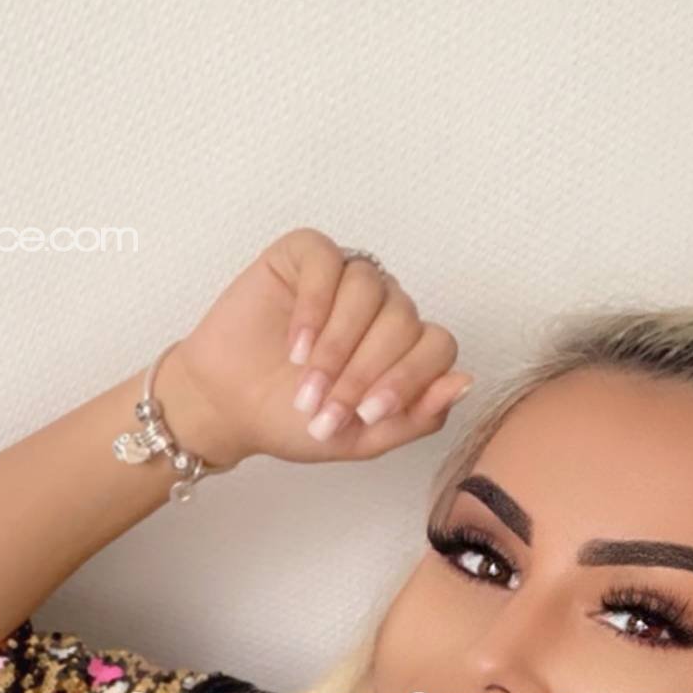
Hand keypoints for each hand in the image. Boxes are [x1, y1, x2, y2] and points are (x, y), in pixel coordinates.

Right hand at [163, 227, 472, 467]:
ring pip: (369, 290)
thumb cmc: (293, 419)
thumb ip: (417, 416)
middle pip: (403, 320)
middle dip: (363, 372)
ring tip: (304, 381)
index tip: (367, 413)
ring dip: (337, 344)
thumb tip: (465, 382)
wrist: (227, 408)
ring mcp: (346, 276)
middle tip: (324, 407)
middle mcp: (383, 306)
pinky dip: (315, 306)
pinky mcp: (305, 255)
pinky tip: (295, 345)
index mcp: (404, 346)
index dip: (407, 379)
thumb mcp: (362, 437)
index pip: (436, 346)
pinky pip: (327, 262)